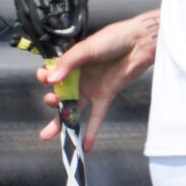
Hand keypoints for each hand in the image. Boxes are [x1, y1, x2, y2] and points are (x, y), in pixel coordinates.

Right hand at [38, 10, 157, 149]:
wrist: (139, 43)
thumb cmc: (113, 39)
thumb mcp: (87, 48)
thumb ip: (69, 63)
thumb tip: (52, 79)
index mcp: (71, 63)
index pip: (52, 74)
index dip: (46, 78)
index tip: (46, 79)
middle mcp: (78, 77)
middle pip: (59, 95)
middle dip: (50, 102)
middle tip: (51, 102)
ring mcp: (91, 88)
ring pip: (73, 109)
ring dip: (61, 123)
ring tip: (48, 136)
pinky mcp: (105, 96)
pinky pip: (96, 117)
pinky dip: (91, 131)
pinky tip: (85, 146)